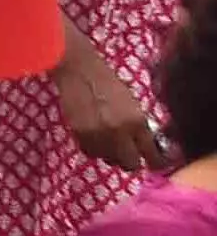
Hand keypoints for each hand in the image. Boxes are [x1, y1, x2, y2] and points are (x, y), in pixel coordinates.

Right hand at [50, 31, 170, 171]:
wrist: (79, 72)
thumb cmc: (109, 83)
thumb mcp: (132, 104)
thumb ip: (139, 126)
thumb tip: (145, 146)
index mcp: (137, 122)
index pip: (152, 154)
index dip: (156, 162)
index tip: (156, 163)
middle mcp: (119, 132)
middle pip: (130, 164)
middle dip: (132, 161)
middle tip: (131, 155)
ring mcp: (98, 135)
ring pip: (109, 160)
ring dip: (112, 155)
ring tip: (110, 142)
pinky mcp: (80, 135)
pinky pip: (91, 152)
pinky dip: (95, 149)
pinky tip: (96, 138)